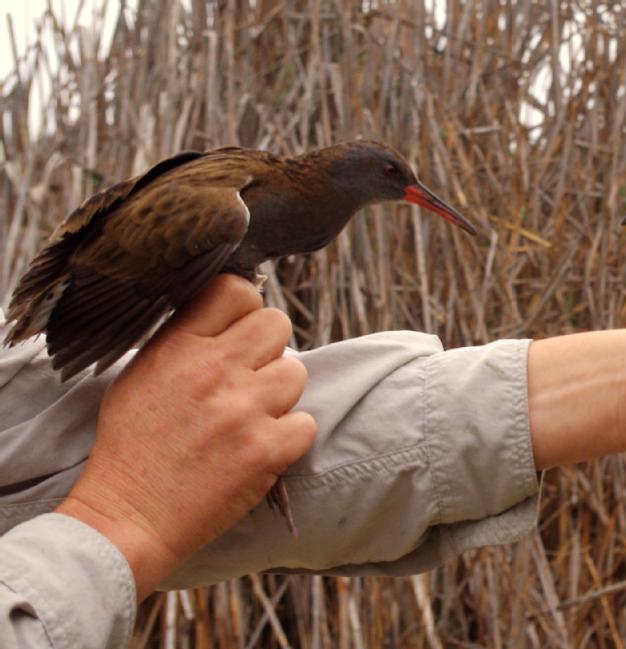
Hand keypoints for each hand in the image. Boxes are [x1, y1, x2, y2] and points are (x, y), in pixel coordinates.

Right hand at [56, 275, 316, 597]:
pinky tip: (262, 446)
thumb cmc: (132, 447)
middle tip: (249, 377)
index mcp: (179, 347)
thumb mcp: (140, 374)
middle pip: (277, 323)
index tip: (237, 331)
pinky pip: (306, 424)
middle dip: (269, 348)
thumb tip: (227, 316)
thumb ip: (184, 339)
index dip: (244, 308)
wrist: (128, 518)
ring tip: (250, 417)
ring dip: (280, 394)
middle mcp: (215, 371)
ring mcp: (244, 410)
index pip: (236, 290)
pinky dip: (290, 437)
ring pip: (297, 373)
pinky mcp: (266, 451)